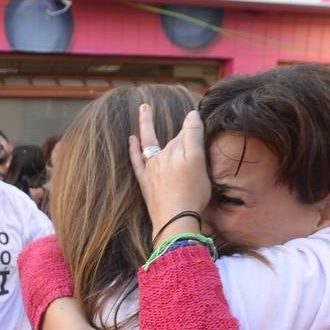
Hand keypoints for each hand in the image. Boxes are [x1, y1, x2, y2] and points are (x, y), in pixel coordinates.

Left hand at [128, 107, 210, 244]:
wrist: (174, 220)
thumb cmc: (191, 192)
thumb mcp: (197, 161)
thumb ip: (193, 135)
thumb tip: (191, 114)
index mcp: (176, 151)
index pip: (186, 134)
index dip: (194, 127)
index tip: (198, 118)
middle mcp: (162, 158)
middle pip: (172, 141)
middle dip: (181, 134)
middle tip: (190, 125)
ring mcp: (151, 170)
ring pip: (152, 145)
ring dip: (147, 126)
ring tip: (144, 108)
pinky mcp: (146, 183)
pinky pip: (137, 161)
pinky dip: (133, 149)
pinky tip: (131, 139)